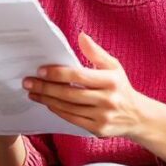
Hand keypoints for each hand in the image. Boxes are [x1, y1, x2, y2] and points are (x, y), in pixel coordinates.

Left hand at [23, 33, 165, 163]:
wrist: (138, 117)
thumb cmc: (120, 87)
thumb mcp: (113, 66)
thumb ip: (96, 52)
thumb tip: (81, 36)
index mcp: (111, 81)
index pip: (79, 76)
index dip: (58, 73)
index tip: (40, 70)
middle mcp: (108, 99)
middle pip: (69, 93)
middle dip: (45, 87)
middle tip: (28, 82)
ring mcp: (103, 116)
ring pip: (68, 107)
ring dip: (47, 99)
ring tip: (33, 92)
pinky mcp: (98, 129)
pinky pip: (71, 119)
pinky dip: (57, 110)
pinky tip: (47, 102)